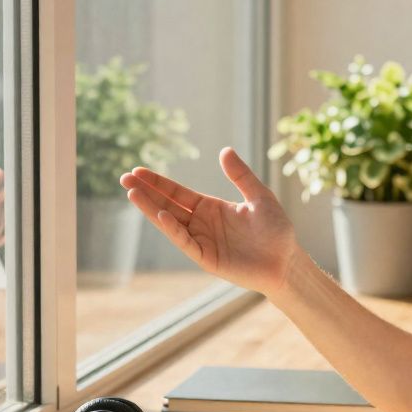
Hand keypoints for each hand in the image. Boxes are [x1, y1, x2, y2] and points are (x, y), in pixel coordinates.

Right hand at [120, 147, 300, 296]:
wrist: (287, 261)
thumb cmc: (276, 230)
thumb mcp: (260, 196)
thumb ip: (241, 176)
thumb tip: (224, 150)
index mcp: (211, 208)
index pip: (177, 193)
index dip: (158, 182)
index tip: (138, 171)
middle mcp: (201, 224)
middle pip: (168, 205)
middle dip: (146, 193)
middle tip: (124, 178)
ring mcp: (202, 241)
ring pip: (171, 223)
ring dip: (152, 210)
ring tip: (132, 193)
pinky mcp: (206, 258)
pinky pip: (186, 242)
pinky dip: (173, 230)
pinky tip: (162, 216)